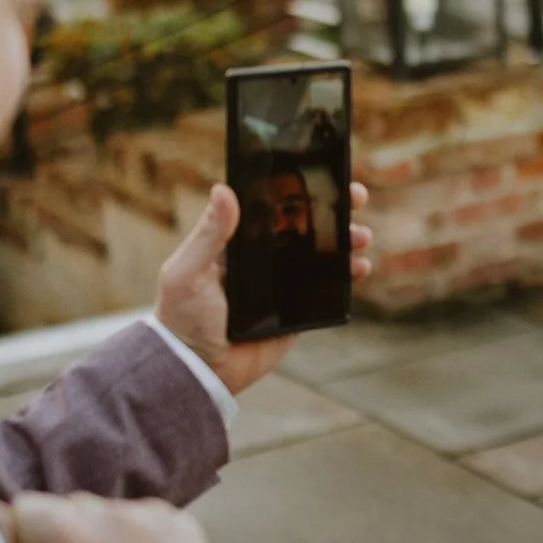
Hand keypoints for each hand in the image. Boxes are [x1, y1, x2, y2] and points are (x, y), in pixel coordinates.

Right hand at [6, 493, 232, 542]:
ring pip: (108, 513)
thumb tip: (1, 538)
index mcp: (66, 532)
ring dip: (101, 537)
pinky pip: (146, 521)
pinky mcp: (185, 527)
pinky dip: (138, 540)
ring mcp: (154, 516)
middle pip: (67, 509)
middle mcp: (112, 512)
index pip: (22, 511)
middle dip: (61, 540)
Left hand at [155, 181, 374, 394]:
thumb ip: (209, 234)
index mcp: (237, 242)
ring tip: (360, 236)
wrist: (196, 371)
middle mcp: (263, 258)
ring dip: (346, 239)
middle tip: (354, 197)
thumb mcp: (188, 271)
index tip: (324, 172)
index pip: (274, 206)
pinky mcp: (297, 310)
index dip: (300, 188)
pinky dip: (347, 276)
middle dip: (333, 209)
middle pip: (305, 225)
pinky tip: (359, 267)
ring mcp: (282, 284)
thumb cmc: (181, 318)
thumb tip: (223, 189)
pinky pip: (328, 288)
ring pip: (322, 253)